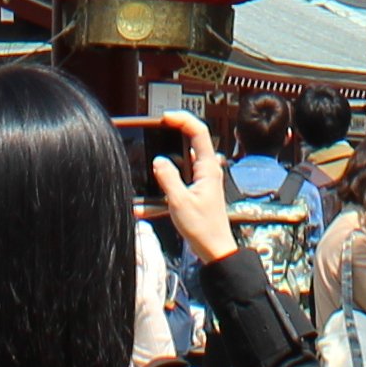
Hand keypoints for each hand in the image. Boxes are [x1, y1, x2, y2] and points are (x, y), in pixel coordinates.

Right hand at [143, 115, 238, 264]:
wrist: (214, 249)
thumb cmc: (203, 228)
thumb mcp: (180, 202)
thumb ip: (168, 178)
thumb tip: (158, 160)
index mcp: (208, 168)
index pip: (199, 131)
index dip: (182, 119)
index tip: (165, 117)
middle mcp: (207, 169)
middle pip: (191, 141)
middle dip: (172, 134)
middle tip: (155, 132)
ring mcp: (203, 179)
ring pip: (183, 159)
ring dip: (167, 159)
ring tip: (151, 162)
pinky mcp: (197, 189)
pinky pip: (181, 176)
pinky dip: (167, 178)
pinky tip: (152, 191)